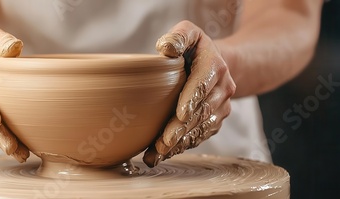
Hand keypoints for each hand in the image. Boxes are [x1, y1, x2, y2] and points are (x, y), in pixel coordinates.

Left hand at [143, 21, 235, 166]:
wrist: (218, 62)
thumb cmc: (195, 48)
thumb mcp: (188, 32)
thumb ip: (178, 37)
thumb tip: (166, 48)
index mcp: (215, 66)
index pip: (203, 84)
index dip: (192, 100)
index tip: (180, 115)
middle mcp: (223, 88)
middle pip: (201, 112)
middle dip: (181, 129)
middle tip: (163, 142)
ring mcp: (222, 106)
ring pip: (201, 128)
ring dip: (180, 142)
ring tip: (158, 153)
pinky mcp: (216, 119)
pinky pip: (201, 135)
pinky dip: (183, 145)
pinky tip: (165, 154)